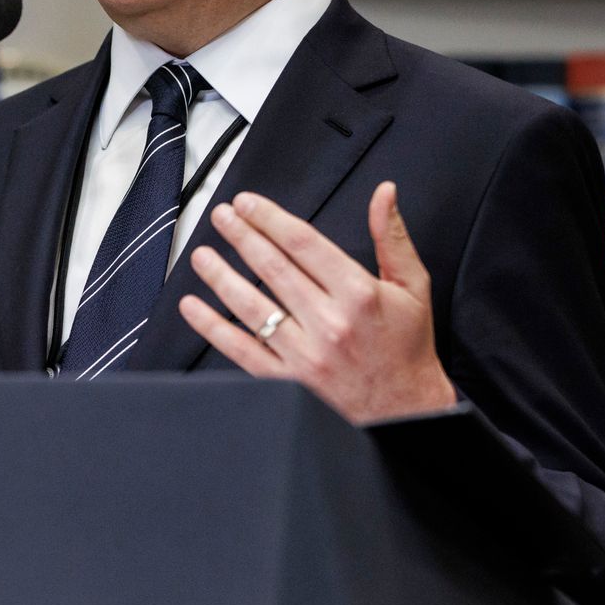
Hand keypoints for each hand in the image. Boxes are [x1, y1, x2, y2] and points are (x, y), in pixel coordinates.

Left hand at [176, 182, 455, 424]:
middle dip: (241, 237)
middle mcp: (330, 323)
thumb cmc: (406, 347)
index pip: (302, 243)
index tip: (247, 203)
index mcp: (358, 294)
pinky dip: (212, 327)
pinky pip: (242, 349)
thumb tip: (384, 192)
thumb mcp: (412, 287)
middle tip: (220, 216)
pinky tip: (192, 307)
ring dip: (220, 276)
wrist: (408, 411)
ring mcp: (306, 354)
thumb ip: (392, 237)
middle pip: (272, 268)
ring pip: (251, 306)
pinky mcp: (289, 381)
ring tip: (201, 254)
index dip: (269, 218)